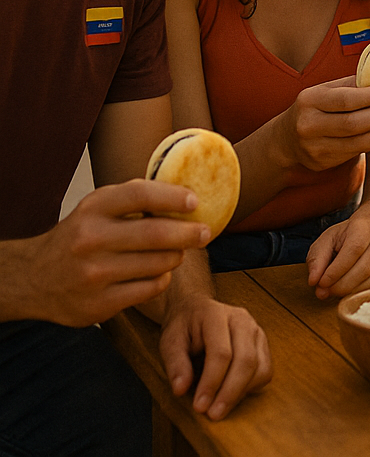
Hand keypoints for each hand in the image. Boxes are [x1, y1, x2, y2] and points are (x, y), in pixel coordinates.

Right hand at [8, 180, 208, 325]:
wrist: (34, 279)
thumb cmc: (80, 237)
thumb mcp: (97, 209)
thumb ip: (135, 200)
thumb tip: (188, 196)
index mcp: (92, 209)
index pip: (140, 194)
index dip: (173, 196)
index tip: (195, 201)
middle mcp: (90, 239)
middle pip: (157, 234)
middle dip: (189, 233)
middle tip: (205, 232)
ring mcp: (93, 274)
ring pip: (159, 263)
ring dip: (175, 257)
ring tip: (174, 252)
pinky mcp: (98, 303)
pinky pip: (150, 288)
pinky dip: (161, 279)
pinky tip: (155, 273)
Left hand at [158, 294, 271, 419]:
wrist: (196, 309)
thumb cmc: (183, 327)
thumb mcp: (169, 341)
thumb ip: (175, 364)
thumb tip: (181, 389)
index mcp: (216, 315)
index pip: (221, 353)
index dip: (211, 382)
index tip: (199, 406)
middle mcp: (243, 320)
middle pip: (246, 360)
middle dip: (230, 392)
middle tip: (213, 414)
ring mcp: (256, 331)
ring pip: (260, 367)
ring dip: (241, 393)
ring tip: (220, 408)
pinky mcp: (262, 343)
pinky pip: (265, 370)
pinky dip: (251, 387)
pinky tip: (232, 395)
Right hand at [277, 77, 369, 171]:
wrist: (286, 140)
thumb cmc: (315, 108)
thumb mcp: (324, 91)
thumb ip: (350, 86)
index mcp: (309, 100)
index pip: (344, 99)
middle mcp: (308, 125)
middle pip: (352, 123)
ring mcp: (314, 146)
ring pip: (357, 142)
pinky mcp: (322, 162)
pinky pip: (355, 151)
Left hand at [306, 215, 369, 299]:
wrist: (367, 233)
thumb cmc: (345, 237)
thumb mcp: (325, 241)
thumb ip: (317, 260)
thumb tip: (314, 281)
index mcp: (364, 228)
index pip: (354, 250)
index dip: (337, 270)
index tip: (322, 282)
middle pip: (364, 268)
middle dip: (342, 284)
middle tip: (325, 291)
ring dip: (350, 291)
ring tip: (334, 292)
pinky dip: (360, 294)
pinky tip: (347, 293)